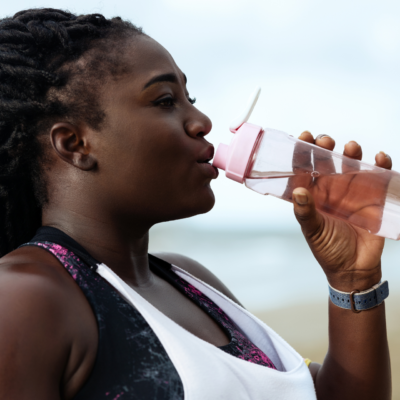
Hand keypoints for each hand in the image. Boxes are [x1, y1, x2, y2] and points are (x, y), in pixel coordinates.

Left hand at [291, 132, 391, 290]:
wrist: (354, 269)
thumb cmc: (329, 250)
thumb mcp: (314, 231)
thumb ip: (306, 212)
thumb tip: (298, 192)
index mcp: (313, 195)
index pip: (305, 169)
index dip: (302, 152)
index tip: (303, 136)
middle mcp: (331, 190)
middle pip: (327, 161)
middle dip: (325, 148)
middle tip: (325, 141)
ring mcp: (353, 192)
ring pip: (352, 165)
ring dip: (351, 153)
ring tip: (350, 147)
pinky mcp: (373, 197)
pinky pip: (378, 176)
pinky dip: (380, 164)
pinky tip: (379, 158)